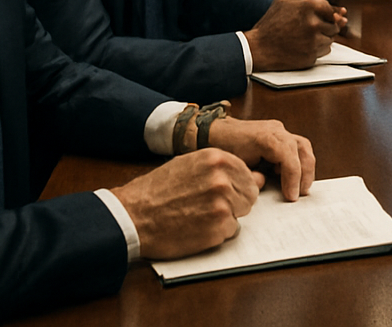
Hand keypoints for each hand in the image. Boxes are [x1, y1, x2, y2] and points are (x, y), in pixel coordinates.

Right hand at [111, 148, 262, 259]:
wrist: (133, 216)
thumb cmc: (157, 190)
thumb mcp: (190, 165)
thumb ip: (224, 169)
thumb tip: (258, 177)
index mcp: (217, 159)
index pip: (250, 176)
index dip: (237, 187)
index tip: (221, 192)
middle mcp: (222, 180)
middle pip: (249, 196)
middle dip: (234, 202)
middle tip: (207, 206)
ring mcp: (221, 205)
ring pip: (240, 214)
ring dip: (225, 217)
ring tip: (199, 215)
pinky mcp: (217, 229)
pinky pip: (230, 232)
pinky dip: (216, 233)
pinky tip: (196, 227)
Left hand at [205, 116, 315, 201]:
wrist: (210, 131)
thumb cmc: (219, 148)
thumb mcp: (236, 167)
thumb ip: (254, 178)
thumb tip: (268, 188)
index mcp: (266, 137)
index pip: (290, 158)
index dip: (293, 179)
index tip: (291, 196)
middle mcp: (275, 130)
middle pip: (302, 149)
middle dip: (304, 173)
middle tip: (302, 193)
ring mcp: (277, 129)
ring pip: (302, 146)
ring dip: (305, 166)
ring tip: (302, 186)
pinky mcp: (276, 133)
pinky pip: (295, 146)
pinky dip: (297, 161)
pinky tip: (291, 175)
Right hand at [245, 0, 345, 69]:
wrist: (259, 48)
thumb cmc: (272, 22)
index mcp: (311, 6)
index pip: (333, 9)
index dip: (325, 13)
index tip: (314, 16)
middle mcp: (314, 23)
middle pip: (335, 25)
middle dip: (325, 25)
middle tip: (307, 26)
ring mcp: (313, 41)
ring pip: (331, 38)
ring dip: (323, 36)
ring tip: (304, 35)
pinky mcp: (312, 56)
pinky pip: (325, 50)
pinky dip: (318, 48)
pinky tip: (304, 44)